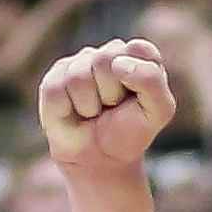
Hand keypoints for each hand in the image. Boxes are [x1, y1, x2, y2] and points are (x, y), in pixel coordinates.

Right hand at [39, 38, 176, 174]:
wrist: (104, 161)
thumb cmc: (131, 131)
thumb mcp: (159, 110)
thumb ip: (152, 80)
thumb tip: (116, 63)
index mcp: (135, 56)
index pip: (139, 50)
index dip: (140, 79)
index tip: (139, 100)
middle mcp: (105, 54)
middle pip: (105, 60)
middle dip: (112, 93)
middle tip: (113, 108)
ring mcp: (77, 66)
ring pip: (80, 76)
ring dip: (91, 106)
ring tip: (94, 113)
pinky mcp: (53, 82)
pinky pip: (58, 90)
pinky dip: (70, 111)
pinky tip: (75, 115)